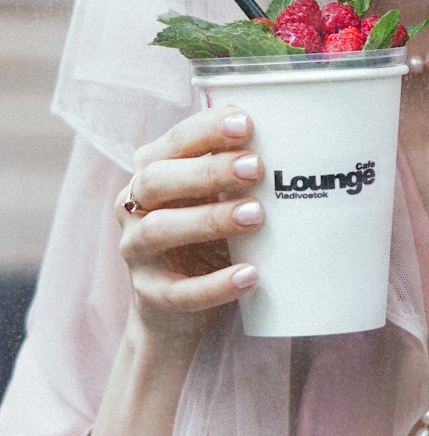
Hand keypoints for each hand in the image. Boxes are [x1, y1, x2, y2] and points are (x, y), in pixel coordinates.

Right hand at [116, 107, 263, 347]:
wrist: (171, 311)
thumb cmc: (200, 238)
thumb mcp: (210, 199)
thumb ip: (232, 173)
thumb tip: (287, 142)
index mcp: (151, 173)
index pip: (174, 143)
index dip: (207, 130)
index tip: (246, 123)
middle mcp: (134, 208)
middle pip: (157, 180)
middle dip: (208, 171)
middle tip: (256, 168)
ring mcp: (136, 252)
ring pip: (161, 230)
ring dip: (210, 219)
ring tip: (256, 215)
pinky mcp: (151, 296)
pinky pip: (179, 292)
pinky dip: (215, 284)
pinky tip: (250, 275)